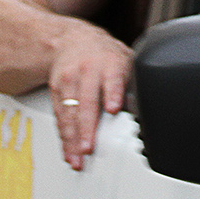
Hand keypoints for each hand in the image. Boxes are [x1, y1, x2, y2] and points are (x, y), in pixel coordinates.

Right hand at [48, 33, 132, 169]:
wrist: (72, 39)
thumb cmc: (104, 55)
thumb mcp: (125, 61)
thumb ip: (132, 85)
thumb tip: (143, 112)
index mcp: (110, 64)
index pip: (112, 80)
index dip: (113, 94)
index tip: (114, 109)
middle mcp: (87, 72)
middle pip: (86, 103)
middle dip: (86, 128)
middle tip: (88, 148)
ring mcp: (69, 81)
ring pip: (69, 113)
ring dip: (72, 139)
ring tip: (77, 158)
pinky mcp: (56, 90)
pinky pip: (60, 117)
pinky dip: (64, 137)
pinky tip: (69, 151)